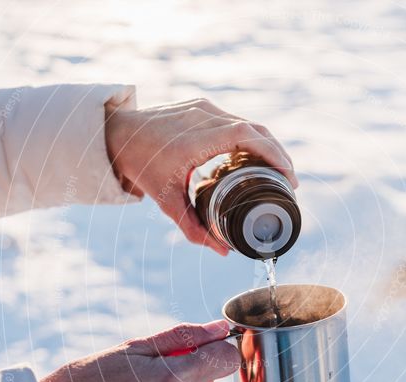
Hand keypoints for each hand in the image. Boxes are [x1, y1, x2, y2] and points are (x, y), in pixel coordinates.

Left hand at [105, 98, 297, 254]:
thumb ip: (194, 228)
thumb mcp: (167, 201)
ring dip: (266, 145)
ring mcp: (202, 107)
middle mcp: (203, 116)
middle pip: (255, 129)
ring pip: (247, 123)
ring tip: (277, 170)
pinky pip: (234, 120)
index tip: (288, 176)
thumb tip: (222, 252)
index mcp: (197, 137)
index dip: (274, 154)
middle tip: (289, 180)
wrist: (115, 135)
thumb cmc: (140, 166)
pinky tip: (255, 157)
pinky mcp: (200, 106)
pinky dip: (250, 138)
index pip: (248, 137)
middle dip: (278, 154)